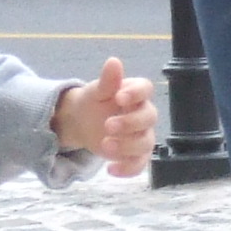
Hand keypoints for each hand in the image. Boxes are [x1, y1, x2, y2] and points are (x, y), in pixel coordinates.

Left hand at [53, 57, 156, 178]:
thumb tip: (114, 61)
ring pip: (145, 143)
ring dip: (127, 146)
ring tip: (105, 146)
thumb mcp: (97, 91)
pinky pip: (139, 164)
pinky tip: (110, 169)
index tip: (119, 97)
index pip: (145, 89)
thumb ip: (108, 80)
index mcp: (136, 93)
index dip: (136, 93)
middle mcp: (143, 114)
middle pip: (149, 118)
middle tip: (108, 125)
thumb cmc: (94, 102)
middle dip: (130, 123)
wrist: (82, 122)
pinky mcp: (135, 155)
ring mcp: (142, 135)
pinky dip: (127, 169)